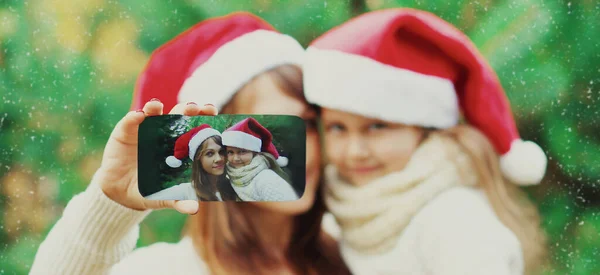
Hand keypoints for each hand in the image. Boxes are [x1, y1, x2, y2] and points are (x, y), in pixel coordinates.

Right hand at [94, 100, 212, 213]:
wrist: (122, 192)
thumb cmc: (151, 189)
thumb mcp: (165, 196)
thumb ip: (179, 201)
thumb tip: (194, 209)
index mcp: (181, 143)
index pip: (195, 126)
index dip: (204, 116)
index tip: (212, 110)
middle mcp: (166, 131)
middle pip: (179, 114)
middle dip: (186, 108)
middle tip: (193, 107)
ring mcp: (146, 128)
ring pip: (154, 111)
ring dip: (155, 107)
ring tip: (156, 105)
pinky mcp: (126, 130)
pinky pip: (130, 121)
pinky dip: (134, 116)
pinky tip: (138, 116)